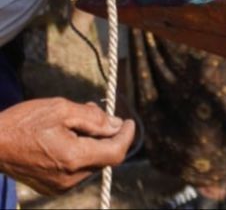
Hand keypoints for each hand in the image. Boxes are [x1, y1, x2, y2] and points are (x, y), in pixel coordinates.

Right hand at [0, 98, 134, 194]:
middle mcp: (70, 178)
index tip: (130, 121)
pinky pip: (75, 170)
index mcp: (74, 158)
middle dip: (105, 134)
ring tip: (75, 120)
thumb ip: (92, 118)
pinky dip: (78, 153)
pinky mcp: (51, 188)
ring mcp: (59, 186)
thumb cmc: (25, 122)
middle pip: (102, 157)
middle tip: (94, 111)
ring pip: (89, 163)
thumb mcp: (61, 109)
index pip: (115, 152)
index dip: (126, 136)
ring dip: (90, 143)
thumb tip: (116, 124)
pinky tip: (65, 136)